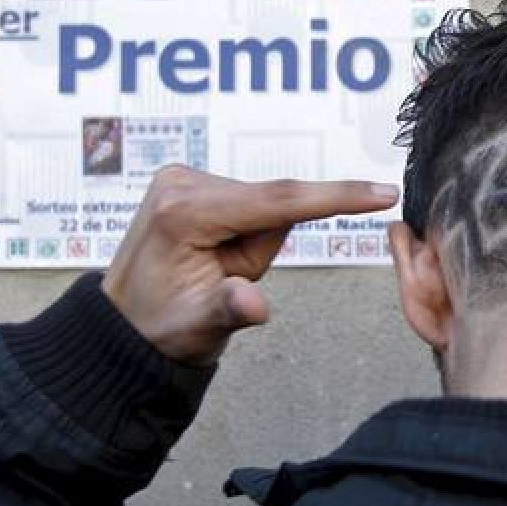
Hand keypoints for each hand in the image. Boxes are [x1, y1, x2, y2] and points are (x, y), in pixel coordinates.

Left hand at [102, 166, 399, 364]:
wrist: (125, 327)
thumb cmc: (159, 327)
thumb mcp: (198, 328)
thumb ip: (230, 309)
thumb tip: (252, 305)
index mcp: (184, 212)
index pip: (278, 200)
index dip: (335, 197)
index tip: (381, 192)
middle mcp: (181, 182)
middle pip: (271, 205)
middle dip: (264, 246)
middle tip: (225, 279)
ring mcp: (183, 177)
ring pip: (262, 205)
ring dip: (253, 241)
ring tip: (214, 270)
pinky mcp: (190, 181)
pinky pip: (248, 203)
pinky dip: (243, 232)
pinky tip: (211, 254)